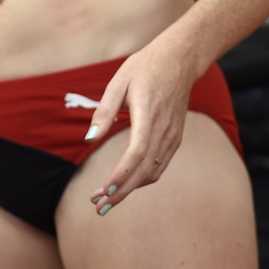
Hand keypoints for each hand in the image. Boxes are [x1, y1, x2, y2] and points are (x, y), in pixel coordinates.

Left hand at [84, 40, 197, 214]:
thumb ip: (104, 111)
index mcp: (148, 115)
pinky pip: (160, 164)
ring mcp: (173, 136)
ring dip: (131, 189)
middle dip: (121, 191)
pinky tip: (126, 184)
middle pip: (144, 170)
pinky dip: (143, 179)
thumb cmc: (144, 67)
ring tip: (107, 200)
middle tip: (98, 207)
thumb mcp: (118, 82)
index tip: (103, 190)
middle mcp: (164, 130)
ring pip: (154, 172)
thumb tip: (89, 138)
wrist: (179, 60)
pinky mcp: (175, 138)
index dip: (121, 175)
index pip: (136, 154)